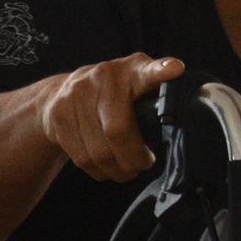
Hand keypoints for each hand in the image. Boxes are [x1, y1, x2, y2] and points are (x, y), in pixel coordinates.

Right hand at [36, 53, 184, 181]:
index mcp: (133, 70)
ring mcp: (77, 94)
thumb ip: (158, 99)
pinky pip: (81, 157)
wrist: (61, 92)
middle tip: (143, 165)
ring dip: (117, 169)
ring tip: (126, 169)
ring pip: (98, 151)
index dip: (161, 71)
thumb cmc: (113, 94)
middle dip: (133, 158)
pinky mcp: (59, 114)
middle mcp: (103, 77)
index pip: (148, 70)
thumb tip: (181, 128)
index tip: (175, 70)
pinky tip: (106, 166)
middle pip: (118, 130)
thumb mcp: (137, 87)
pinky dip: (98, 170)